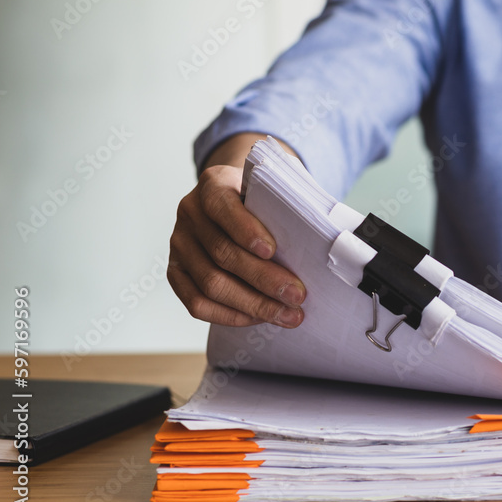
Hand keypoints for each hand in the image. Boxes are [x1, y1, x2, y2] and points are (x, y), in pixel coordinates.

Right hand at [167, 164, 306, 327]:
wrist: (233, 199)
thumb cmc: (261, 199)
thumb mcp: (271, 189)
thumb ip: (285, 206)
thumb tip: (324, 239)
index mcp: (213, 184)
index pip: (222, 206)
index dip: (245, 230)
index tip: (273, 250)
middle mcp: (189, 212)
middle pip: (222, 253)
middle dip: (264, 278)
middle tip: (298, 295)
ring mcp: (179, 243)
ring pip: (211, 284)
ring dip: (253, 304)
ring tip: (287, 314)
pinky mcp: (176, 272)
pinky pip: (196, 303)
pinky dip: (230, 315)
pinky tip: (259, 318)